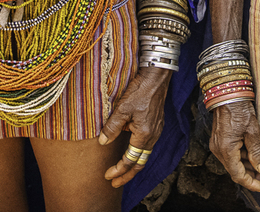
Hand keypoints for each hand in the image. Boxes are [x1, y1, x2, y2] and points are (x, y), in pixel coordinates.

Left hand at [99, 65, 171, 187]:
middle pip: (141, 163)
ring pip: (145, 155)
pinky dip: (139, 154)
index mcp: (144, 135)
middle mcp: (153, 136)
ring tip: (122, 171)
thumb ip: (112, 127)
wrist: (156, 77)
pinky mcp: (157, 124)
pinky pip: (148, 146)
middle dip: (128, 175)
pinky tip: (132, 152)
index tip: (107, 176)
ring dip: (134, 165)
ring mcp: (156, 130)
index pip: (130, 160)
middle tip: (115, 183)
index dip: (118, 170)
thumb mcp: (122, 108)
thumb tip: (103, 142)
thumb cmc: (140, 90)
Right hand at [210, 99, 259, 191]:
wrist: (228, 92)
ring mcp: (217, 145)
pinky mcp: (219, 140)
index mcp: (226, 150)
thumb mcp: (252, 131)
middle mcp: (218, 150)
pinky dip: (242, 158)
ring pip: (233, 163)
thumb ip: (257, 153)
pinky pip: (231, 155)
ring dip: (248, 167)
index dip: (251, 183)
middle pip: (235, 171)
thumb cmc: (240, 109)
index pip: (238, 175)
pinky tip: (254, 156)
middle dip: (252, 175)